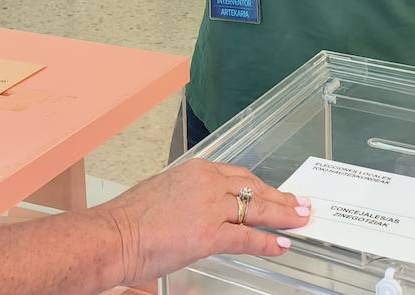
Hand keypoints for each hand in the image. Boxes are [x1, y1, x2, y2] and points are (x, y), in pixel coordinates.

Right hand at [100, 159, 307, 286]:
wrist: (112, 235)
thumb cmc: (128, 219)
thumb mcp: (163, 192)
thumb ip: (188, 195)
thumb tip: (200, 207)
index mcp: (196, 170)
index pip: (240, 176)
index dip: (262, 187)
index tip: (275, 192)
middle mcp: (207, 183)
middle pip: (254, 189)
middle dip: (281, 198)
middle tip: (301, 204)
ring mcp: (210, 207)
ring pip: (257, 210)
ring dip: (283, 216)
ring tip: (301, 221)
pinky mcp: (209, 234)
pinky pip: (247, 237)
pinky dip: (268, 242)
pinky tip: (282, 244)